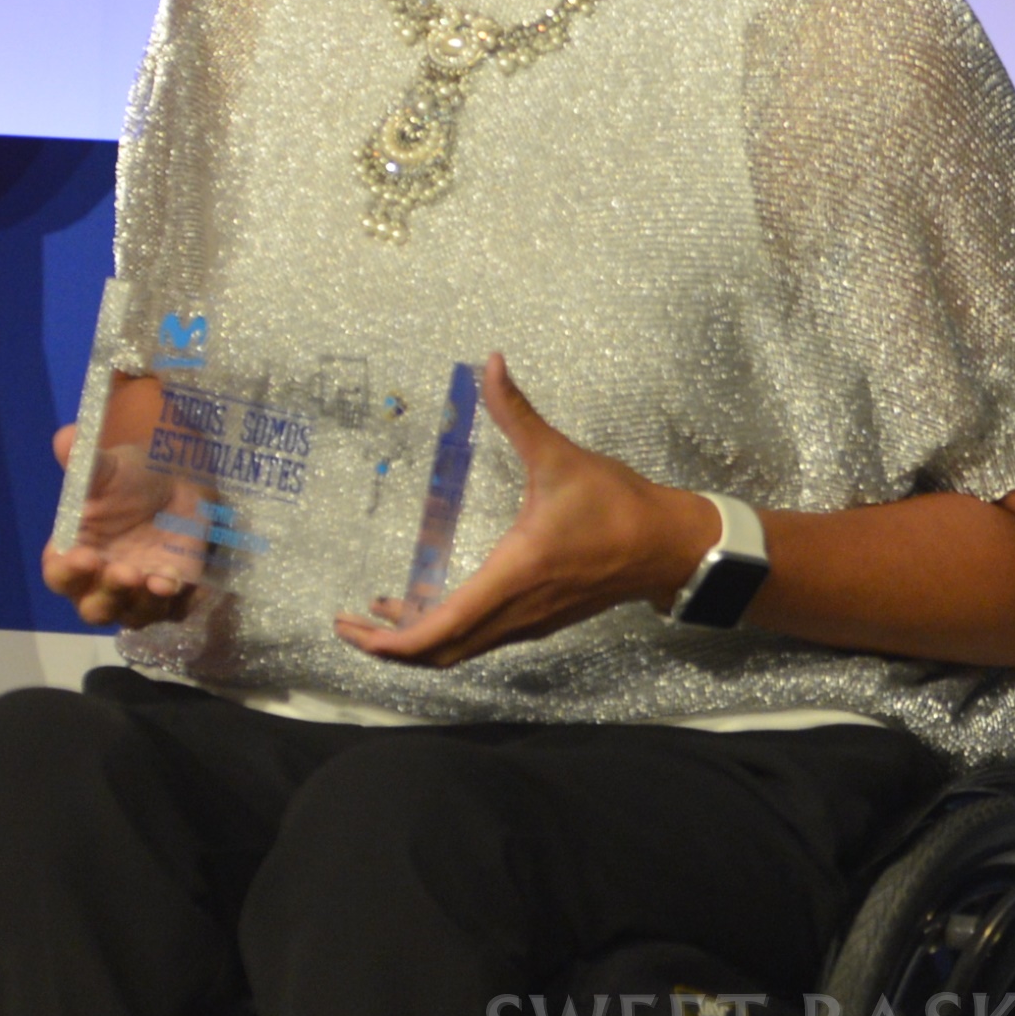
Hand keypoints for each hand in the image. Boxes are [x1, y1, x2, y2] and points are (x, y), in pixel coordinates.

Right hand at [38, 418, 205, 628]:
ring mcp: (137, 594)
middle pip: (94, 608)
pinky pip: (176, 609)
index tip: (86, 557)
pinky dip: (179, 601)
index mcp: (72, 553)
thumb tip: (66, 437)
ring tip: (157, 581)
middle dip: (108, 595)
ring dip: (145, 603)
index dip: (68, 572)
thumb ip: (85, 461)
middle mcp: (100, 582)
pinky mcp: (173, 594)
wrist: (177, 481)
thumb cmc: (129, 477)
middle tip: (126, 573)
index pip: (59, 575)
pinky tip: (182, 582)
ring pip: (135, 615)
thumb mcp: (108, 467)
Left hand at [335, 357, 703, 668]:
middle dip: (387, 646)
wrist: (668, 546)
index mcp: (512, 576)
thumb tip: (490, 362)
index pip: (439, 629)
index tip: (352, 627)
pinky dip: (443, 633)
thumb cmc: (616, 505)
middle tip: (346, 624)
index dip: (390, 641)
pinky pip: (478, 640)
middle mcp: (514, 612)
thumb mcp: (561, 456)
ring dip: (415, 641)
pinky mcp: (537, 620)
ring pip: (458, 651)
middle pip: (439, 653)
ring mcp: (526, 623)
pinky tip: (425, 605)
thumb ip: (518, 412)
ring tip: (375, 615)